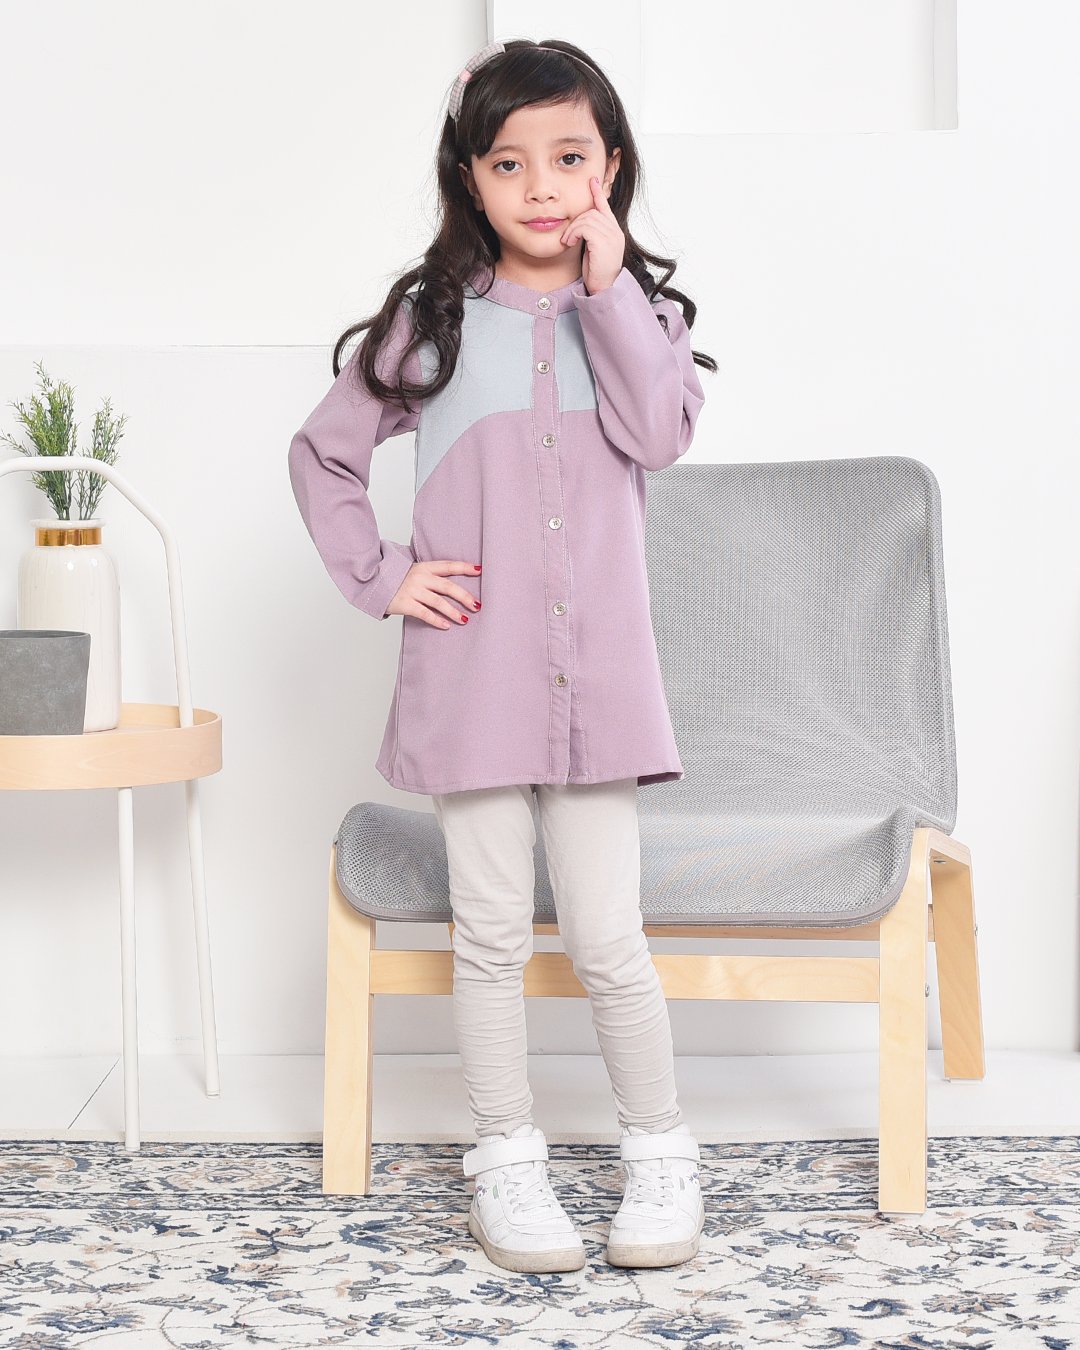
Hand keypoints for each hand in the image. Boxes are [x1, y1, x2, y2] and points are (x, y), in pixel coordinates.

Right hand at [384, 559, 481, 628]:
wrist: (372, 583)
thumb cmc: (396, 579)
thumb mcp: (413, 571)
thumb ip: (430, 575)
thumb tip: (453, 586)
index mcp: (424, 567)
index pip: (448, 566)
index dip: (464, 567)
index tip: (480, 570)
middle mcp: (420, 578)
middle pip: (448, 586)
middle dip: (464, 596)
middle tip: (477, 605)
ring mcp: (412, 591)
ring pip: (438, 602)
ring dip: (453, 611)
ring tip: (465, 619)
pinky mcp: (405, 604)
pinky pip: (425, 614)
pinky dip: (437, 620)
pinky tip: (446, 626)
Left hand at [560, 175, 623, 294]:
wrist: (604, 288)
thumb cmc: (596, 272)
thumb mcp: (593, 249)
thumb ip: (591, 235)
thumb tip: (580, 225)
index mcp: (614, 231)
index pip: (605, 206)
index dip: (597, 193)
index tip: (592, 180)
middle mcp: (615, 231)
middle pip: (592, 211)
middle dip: (576, 221)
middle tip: (567, 236)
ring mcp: (611, 236)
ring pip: (587, 218)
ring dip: (573, 229)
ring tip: (568, 241)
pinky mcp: (604, 242)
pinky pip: (584, 227)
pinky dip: (574, 233)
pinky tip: (570, 243)